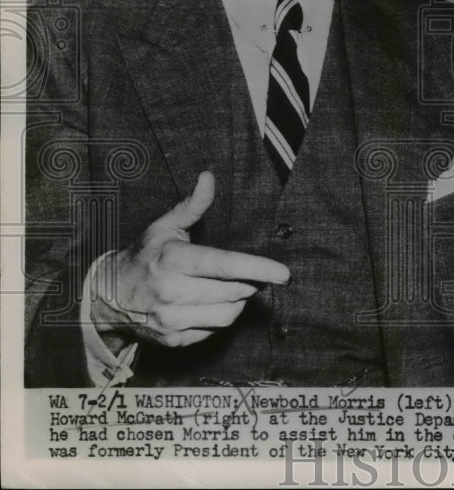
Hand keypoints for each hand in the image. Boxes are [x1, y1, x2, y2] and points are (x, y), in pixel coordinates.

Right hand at [91, 171, 289, 350]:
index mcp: (173, 260)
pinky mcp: (174, 339)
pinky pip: (214, 330)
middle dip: (249, 282)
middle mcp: (172, 292)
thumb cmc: (144, 256)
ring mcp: (171, 320)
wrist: (107, 297)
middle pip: (234, 291)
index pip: (224, 265)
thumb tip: (208, 178)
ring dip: (238, 300)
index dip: (257, 268)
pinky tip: (208, 303)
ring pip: (228, 314)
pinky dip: (219, 316)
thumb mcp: (164, 227)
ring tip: (227, 287)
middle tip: (247, 273)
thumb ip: (192, 205)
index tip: (284, 273)